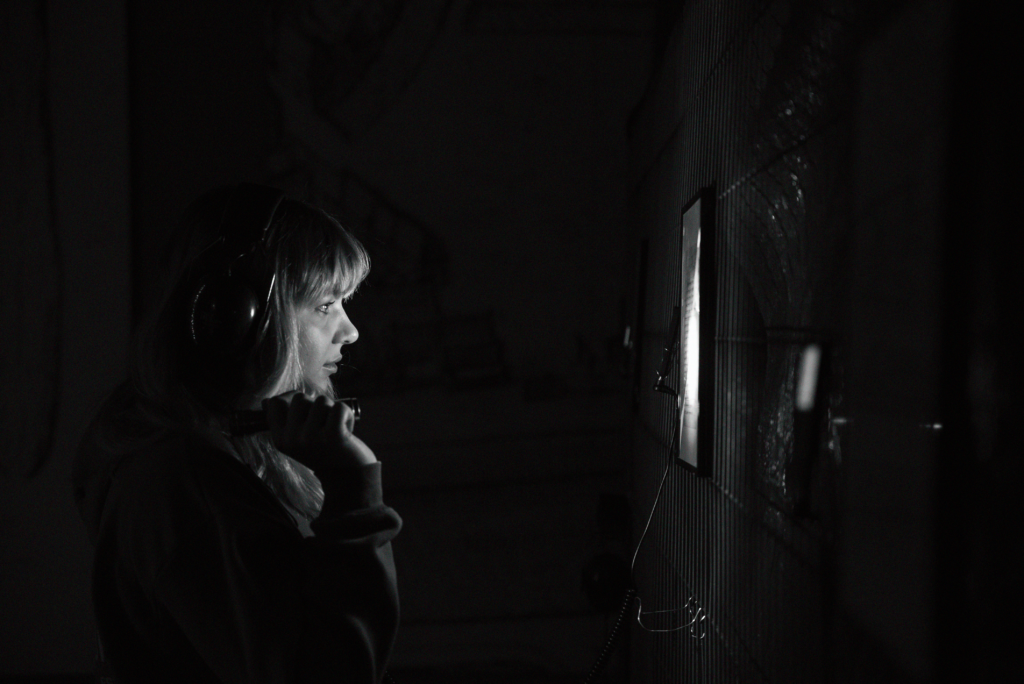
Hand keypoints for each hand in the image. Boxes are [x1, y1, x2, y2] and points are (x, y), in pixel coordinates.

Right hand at [262, 392, 376, 470]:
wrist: (347, 477)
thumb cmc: (322, 452)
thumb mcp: (296, 440)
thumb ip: (283, 421)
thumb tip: (266, 401)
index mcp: (280, 439)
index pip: (274, 403)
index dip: (290, 397)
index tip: (304, 407)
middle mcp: (292, 439)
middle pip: (300, 398)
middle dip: (314, 404)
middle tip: (323, 421)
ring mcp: (312, 437)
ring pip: (321, 401)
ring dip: (332, 409)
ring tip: (335, 427)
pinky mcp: (334, 435)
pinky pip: (339, 407)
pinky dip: (348, 414)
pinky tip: (347, 428)